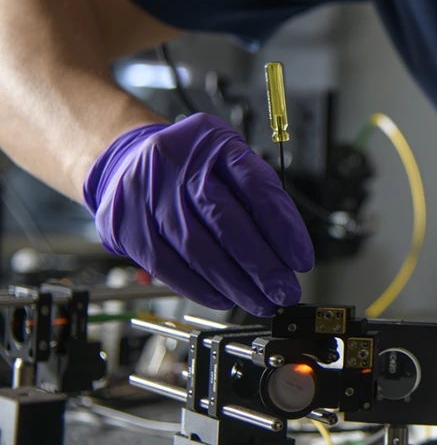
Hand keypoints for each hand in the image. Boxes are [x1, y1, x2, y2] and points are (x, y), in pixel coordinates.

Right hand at [84, 113, 313, 315]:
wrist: (127, 158)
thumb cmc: (190, 163)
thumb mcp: (227, 157)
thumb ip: (255, 194)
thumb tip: (286, 250)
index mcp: (214, 142)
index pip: (257, 187)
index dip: (284, 228)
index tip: (302, 260)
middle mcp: (178, 165)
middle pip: (228, 223)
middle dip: (263, 266)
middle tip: (285, 290)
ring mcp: (149, 196)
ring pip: (199, 251)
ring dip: (236, 285)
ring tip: (261, 301)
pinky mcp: (129, 227)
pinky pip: (170, 266)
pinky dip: (201, 289)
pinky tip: (225, 298)